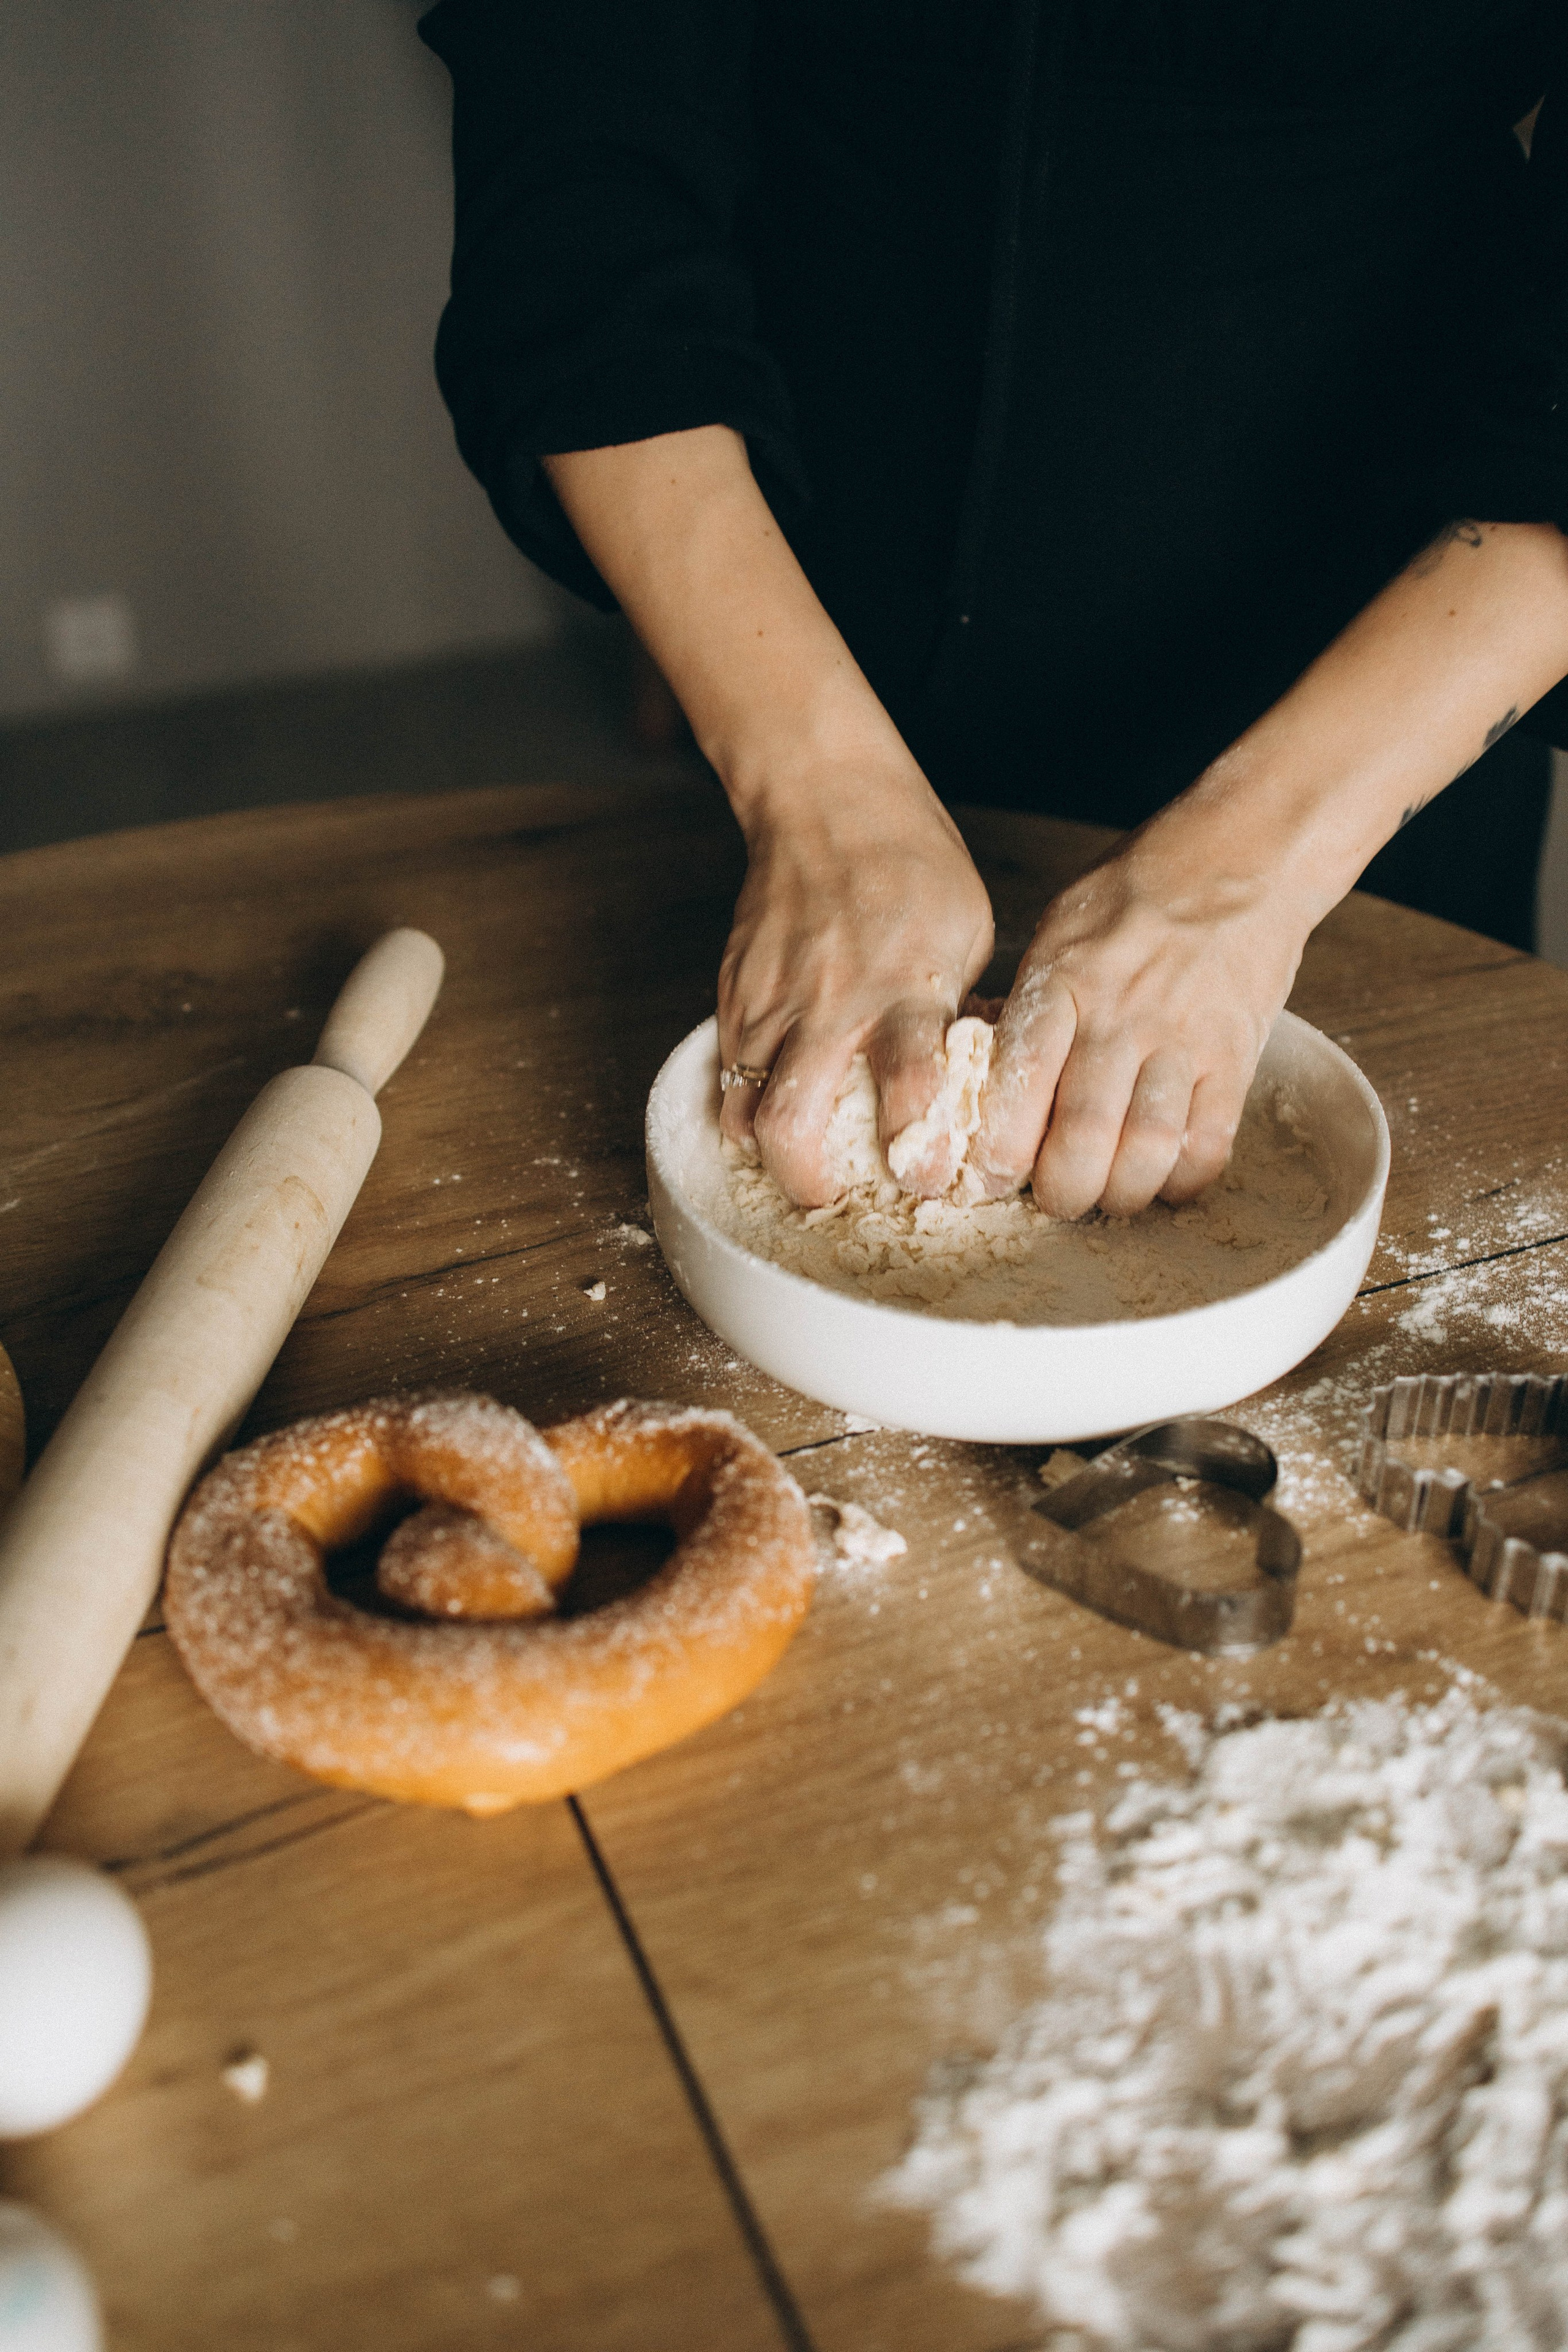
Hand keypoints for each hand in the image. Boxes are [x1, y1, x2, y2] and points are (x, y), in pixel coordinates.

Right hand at [718, 764, 994, 1204]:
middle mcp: (832, 1006)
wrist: (827, 802)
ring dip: (766, 1149)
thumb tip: (967, 1080)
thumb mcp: (966, 937)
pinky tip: (771, 1102)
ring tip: (795, 1159)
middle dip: (807, 1181)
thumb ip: (955, 1012)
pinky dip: (744, 1099)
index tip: (927, 1181)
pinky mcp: (733, 993)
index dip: (919, 1149)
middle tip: (828, 1197)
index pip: (912, 1088)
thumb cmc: (911, 865)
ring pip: (744, 1108)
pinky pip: (728, 1069)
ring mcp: (772, 1002)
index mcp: (905, 990)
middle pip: (792, 1124)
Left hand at [972, 827, 1310, 1217]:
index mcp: (1064, 980)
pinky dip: (1183, 1180)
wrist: (1242, 856)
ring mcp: (1184, 1039)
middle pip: (1085, 1134)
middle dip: (1062, 1190)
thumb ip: (1029, 1000)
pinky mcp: (1236, 1056)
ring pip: (1148, 1150)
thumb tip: (987, 1078)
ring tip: (1106, 1194)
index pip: (1021, 1080)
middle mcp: (1122, 1015)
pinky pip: (1209, 1144)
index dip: (1002, 1149)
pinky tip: (1164, 1177)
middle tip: (1055, 1199)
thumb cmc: (1137, 891)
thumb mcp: (1059, 927)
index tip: (992, 1178)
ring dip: (1121, 1193)